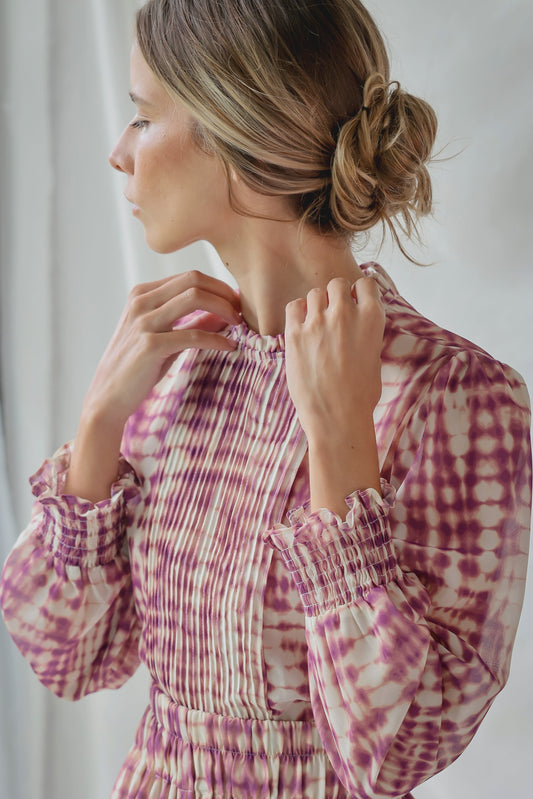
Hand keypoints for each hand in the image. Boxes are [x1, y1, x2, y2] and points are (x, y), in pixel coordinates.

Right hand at [82, 270, 240, 429]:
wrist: (108, 397)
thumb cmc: (139, 367)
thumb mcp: (167, 338)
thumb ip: (192, 322)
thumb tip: (223, 313)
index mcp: (142, 294)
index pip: (189, 277)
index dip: (218, 287)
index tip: (237, 303)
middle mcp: (141, 302)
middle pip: (193, 280)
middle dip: (224, 292)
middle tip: (242, 311)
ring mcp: (144, 322)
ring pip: (194, 298)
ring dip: (224, 309)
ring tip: (239, 325)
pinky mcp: (150, 345)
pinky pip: (193, 334)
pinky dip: (217, 339)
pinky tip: (229, 347)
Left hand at [284, 276, 384, 441]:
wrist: (337, 418)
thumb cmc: (360, 396)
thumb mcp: (375, 358)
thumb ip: (365, 333)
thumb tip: (356, 324)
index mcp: (371, 319)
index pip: (365, 284)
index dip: (358, 293)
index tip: (354, 302)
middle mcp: (345, 314)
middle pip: (337, 284)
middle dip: (335, 296)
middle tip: (333, 316)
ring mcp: (318, 322)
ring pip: (314, 293)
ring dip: (316, 305)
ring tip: (316, 326)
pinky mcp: (295, 334)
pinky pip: (294, 307)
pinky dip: (297, 313)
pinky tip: (301, 328)